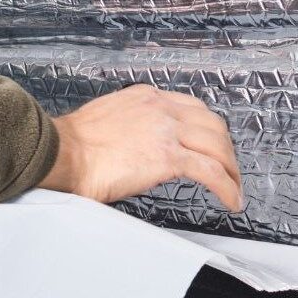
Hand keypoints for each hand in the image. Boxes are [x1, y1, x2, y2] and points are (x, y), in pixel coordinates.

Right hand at [38, 85, 242, 211]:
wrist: (62, 152)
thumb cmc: (73, 144)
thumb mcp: (109, 118)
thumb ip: (131, 125)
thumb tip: (139, 146)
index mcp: (146, 97)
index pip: (192, 108)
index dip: (208, 129)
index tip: (212, 145)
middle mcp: (161, 108)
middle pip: (212, 125)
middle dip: (225, 149)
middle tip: (229, 169)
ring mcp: (167, 131)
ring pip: (217, 146)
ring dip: (231, 169)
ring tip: (234, 188)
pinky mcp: (169, 157)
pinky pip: (211, 171)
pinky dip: (227, 186)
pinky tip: (231, 200)